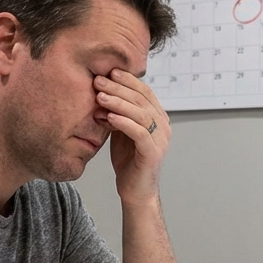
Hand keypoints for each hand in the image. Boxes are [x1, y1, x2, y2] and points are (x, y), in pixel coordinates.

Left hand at [94, 68, 168, 204]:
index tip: (109, 71)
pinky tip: (109, 116)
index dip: (127, 80)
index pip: (144, 92)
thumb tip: (102, 92)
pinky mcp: (153, 153)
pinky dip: (124, 122)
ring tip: (99, 96)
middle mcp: (163, 125)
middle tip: (99, 80)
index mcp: (158, 117)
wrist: (135, 191)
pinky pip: (139, 132)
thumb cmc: (128, 161)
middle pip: (141, 99)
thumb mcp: (121, 131)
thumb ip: (117, 113)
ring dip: (118, 103)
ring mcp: (160, 139)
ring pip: (140, 113)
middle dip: (119, 88)